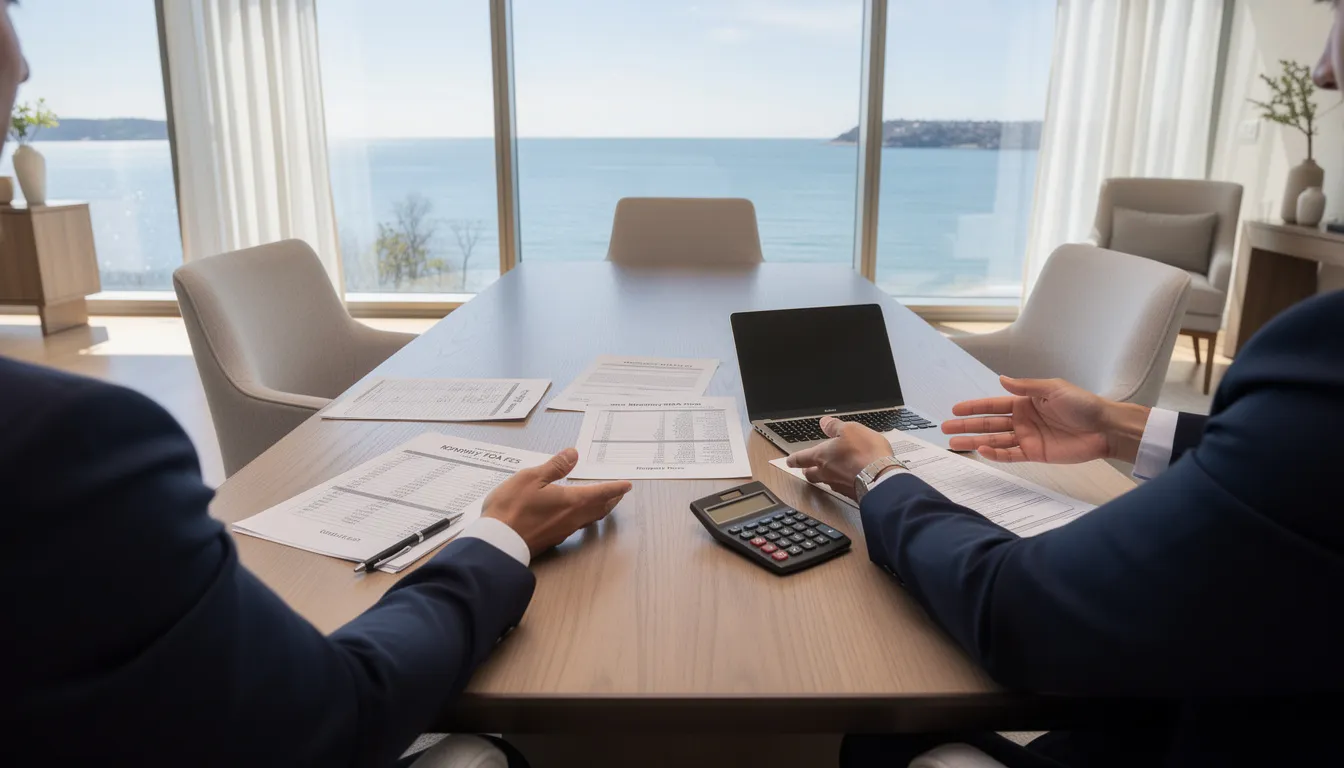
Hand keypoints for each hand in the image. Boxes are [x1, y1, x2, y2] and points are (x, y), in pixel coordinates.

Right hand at [483, 448, 631, 555]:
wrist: (497, 543)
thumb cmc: (512, 508)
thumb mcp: (531, 478)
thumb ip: (554, 466)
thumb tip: (573, 454)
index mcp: (572, 501)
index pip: (601, 493)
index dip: (615, 488)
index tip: (627, 485)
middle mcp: (572, 519)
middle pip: (599, 508)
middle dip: (611, 500)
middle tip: (619, 494)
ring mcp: (562, 531)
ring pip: (589, 519)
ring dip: (599, 510)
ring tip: (602, 503)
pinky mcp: (551, 540)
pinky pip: (576, 526)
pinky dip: (584, 517)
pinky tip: (575, 515)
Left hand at [785, 417, 893, 500]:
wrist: (881, 478)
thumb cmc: (865, 452)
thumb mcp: (849, 429)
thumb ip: (834, 427)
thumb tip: (825, 422)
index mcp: (821, 456)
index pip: (801, 458)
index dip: (794, 459)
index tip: (789, 460)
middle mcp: (827, 473)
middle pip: (810, 474)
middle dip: (808, 470)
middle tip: (807, 469)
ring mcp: (839, 485)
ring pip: (826, 482)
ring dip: (826, 477)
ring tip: (830, 472)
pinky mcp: (852, 494)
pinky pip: (843, 488)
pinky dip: (844, 483)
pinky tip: (850, 479)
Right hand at [940, 376, 1149, 463]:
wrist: (1105, 428)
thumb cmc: (1083, 405)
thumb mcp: (1053, 389)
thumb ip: (1025, 387)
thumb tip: (1001, 379)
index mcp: (1026, 402)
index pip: (993, 405)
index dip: (974, 407)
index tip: (955, 408)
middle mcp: (1023, 420)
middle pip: (989, 424)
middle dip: (967, 426)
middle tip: (945, 428)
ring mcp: (1028, 438)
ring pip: (995, 440)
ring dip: (974, 441)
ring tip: (954, 443)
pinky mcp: (1036, 454)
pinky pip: (1010, 454)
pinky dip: (996, 453)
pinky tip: (982, 450)